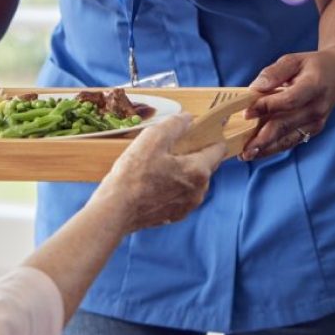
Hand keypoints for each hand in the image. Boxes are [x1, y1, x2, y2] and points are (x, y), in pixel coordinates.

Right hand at [91, 113, 224, 231]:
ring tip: (158, 164)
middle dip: (193, 154)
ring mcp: (187, 206)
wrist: (115, 210)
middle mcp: (198, 191)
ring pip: (193, 181)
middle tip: (171, 146)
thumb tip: (188, 118)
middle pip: (206, 165)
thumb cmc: (133, 175)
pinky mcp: (174, 216)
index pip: (218, 149)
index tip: (196, 132)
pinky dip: (172, 186)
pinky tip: (153, 181)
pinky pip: (180, 195)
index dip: (209, 137)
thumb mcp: (153, 138)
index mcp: (198, 171)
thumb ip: (175, 125)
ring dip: (182, 171)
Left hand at [240, 51, 334, 160]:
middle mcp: (317, 108)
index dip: (266, 107)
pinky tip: (259, 151)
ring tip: (247, 154)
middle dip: (263, 138)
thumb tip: (255, 88)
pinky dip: (275, 147)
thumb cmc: (312, 65)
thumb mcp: (292, 60)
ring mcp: (317, 122)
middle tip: (244, 149)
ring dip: (267, 148)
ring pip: (288, 138)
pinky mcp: (314, 129)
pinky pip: (292, 140)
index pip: (288, 101)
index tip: (246, 113)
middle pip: (287, 125)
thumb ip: (274, 73)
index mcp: (313, 86)